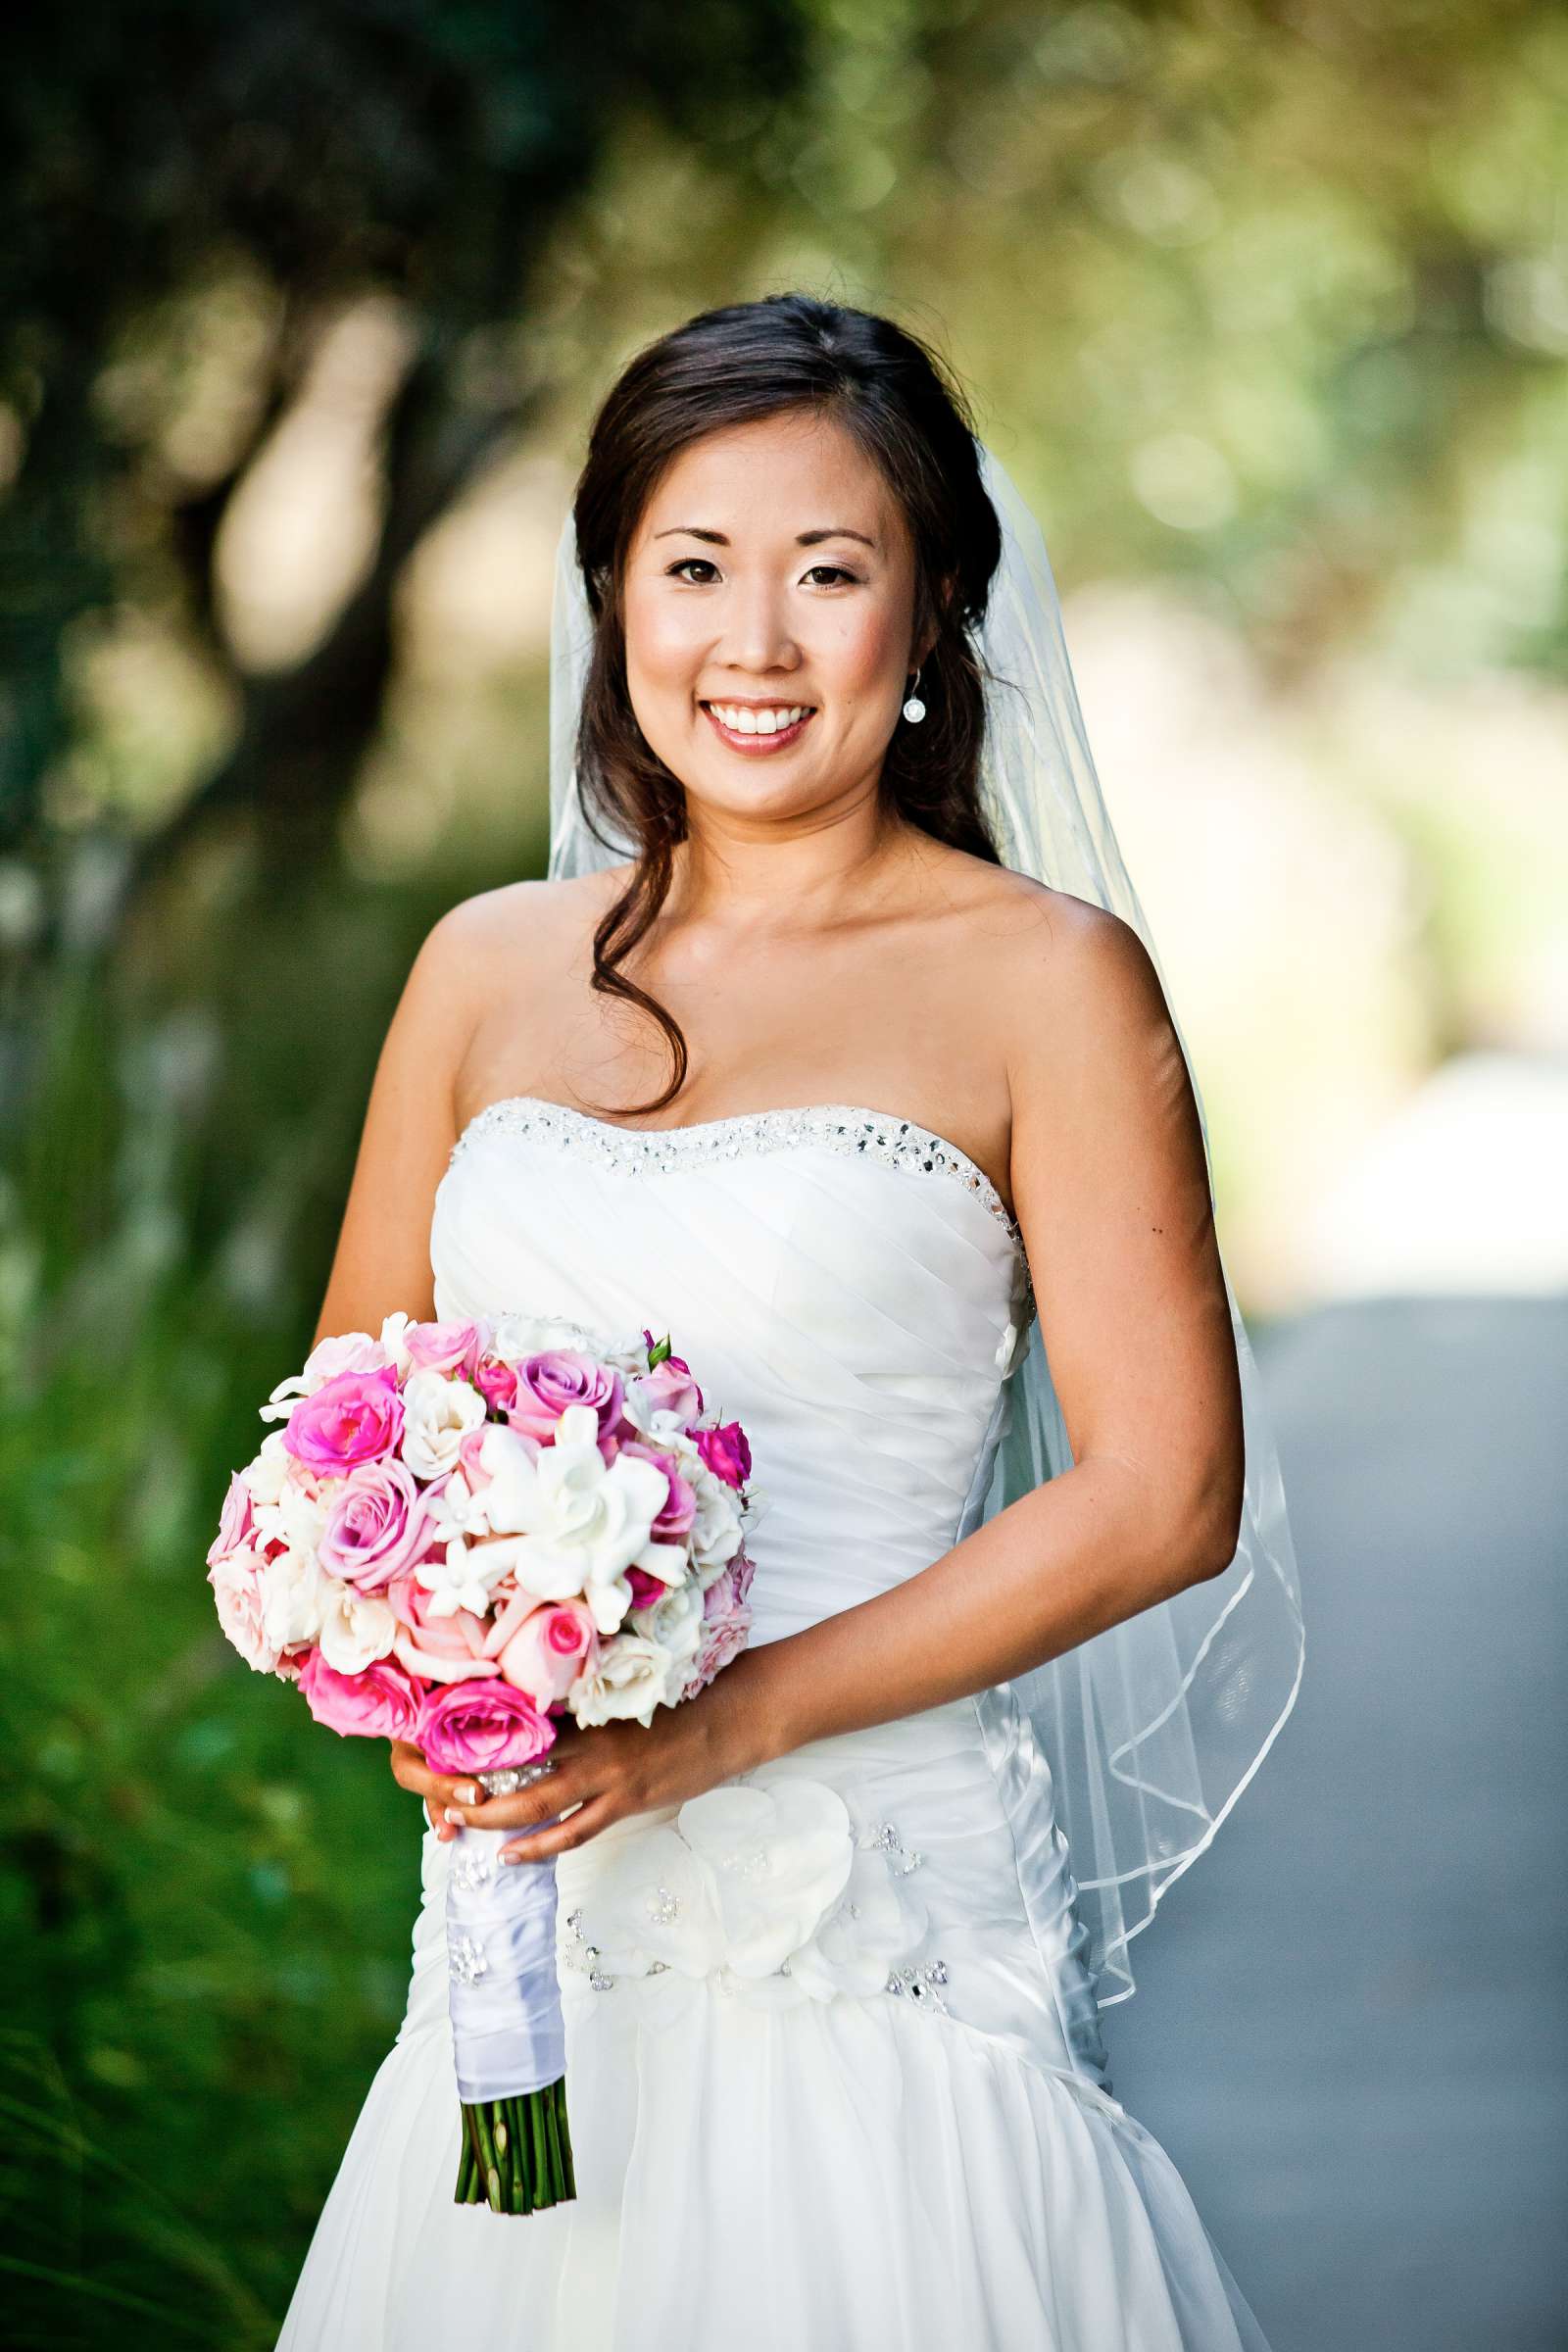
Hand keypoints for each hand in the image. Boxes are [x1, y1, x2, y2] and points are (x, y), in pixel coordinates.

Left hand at [390, 1653, 781, 1864]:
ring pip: (534, 1802)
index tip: (439, 1737)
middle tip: (436, 1790)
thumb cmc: (677, 1696)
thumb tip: (533, 1699)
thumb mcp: (622, 1687)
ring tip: (459, 1823)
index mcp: (584, 1702)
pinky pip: (573, 1831)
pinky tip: (511, 1856)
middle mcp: (587, 1736)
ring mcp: (606, 1772)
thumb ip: (580, 1696)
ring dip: (492, 1816)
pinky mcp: (625, 1800)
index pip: (518, 1716)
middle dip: (470, 1780)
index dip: (477, 1730)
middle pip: (514, 1763)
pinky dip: (538, 1846)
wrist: (729, 1717)